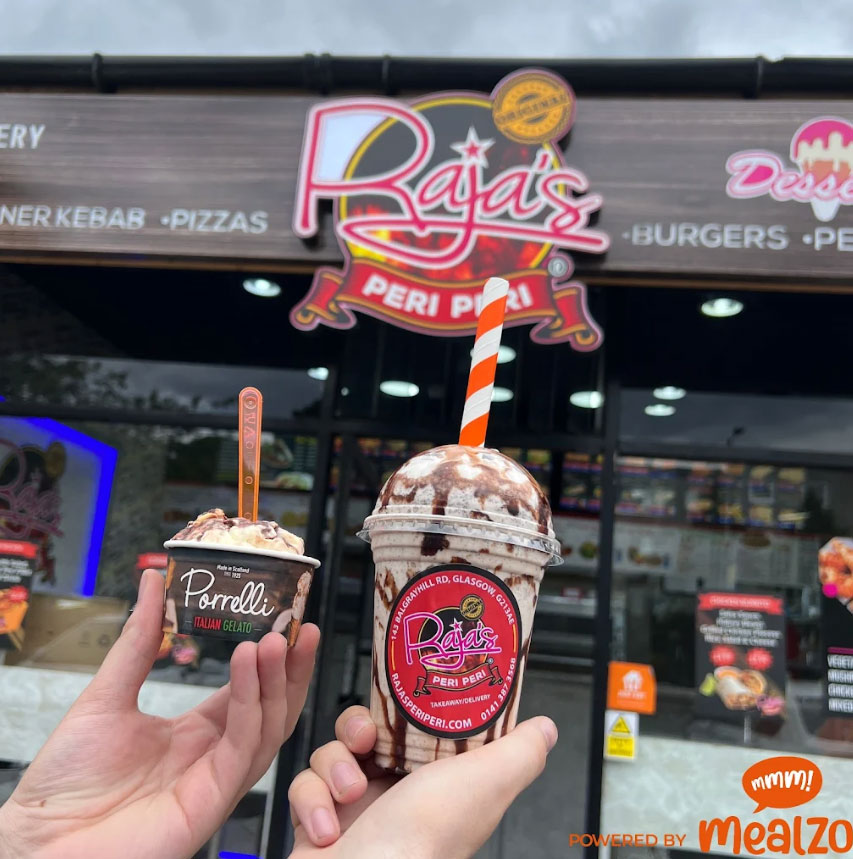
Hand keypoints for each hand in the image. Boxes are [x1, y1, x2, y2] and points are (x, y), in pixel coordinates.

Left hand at [0, 570, 319, 858]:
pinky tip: (251, 666)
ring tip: (277, 639)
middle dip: (290, 668)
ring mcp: (215, 780)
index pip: (248, 691)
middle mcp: (213, 756)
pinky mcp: (211, 801)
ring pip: (267, 727)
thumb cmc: (66, 779)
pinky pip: (243, 747)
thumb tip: (154, 582)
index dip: (268, 659)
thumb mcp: (108, 693)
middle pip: (270, 708)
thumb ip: (139, 640)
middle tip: (301, 626)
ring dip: (276, 681)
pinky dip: (251, 704)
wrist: (38, 840)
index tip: (284, 620)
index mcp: (194, 734)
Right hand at [288, 705, 556, 857]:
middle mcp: (393, 794)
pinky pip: (302, 786)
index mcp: (434, 782)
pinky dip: (310, 803)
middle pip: (365, 732)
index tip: (398, 695)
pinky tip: (327, 828)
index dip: (403, 708)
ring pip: (331, 753)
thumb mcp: (486, 783)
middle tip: (364, 740)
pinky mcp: (315, 824)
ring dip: (334, 768)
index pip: (414, 728)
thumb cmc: (425, 838)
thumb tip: (546, 728)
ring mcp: (352, 810)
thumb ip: (519, 753)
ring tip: (349, 793)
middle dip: (357, 730)